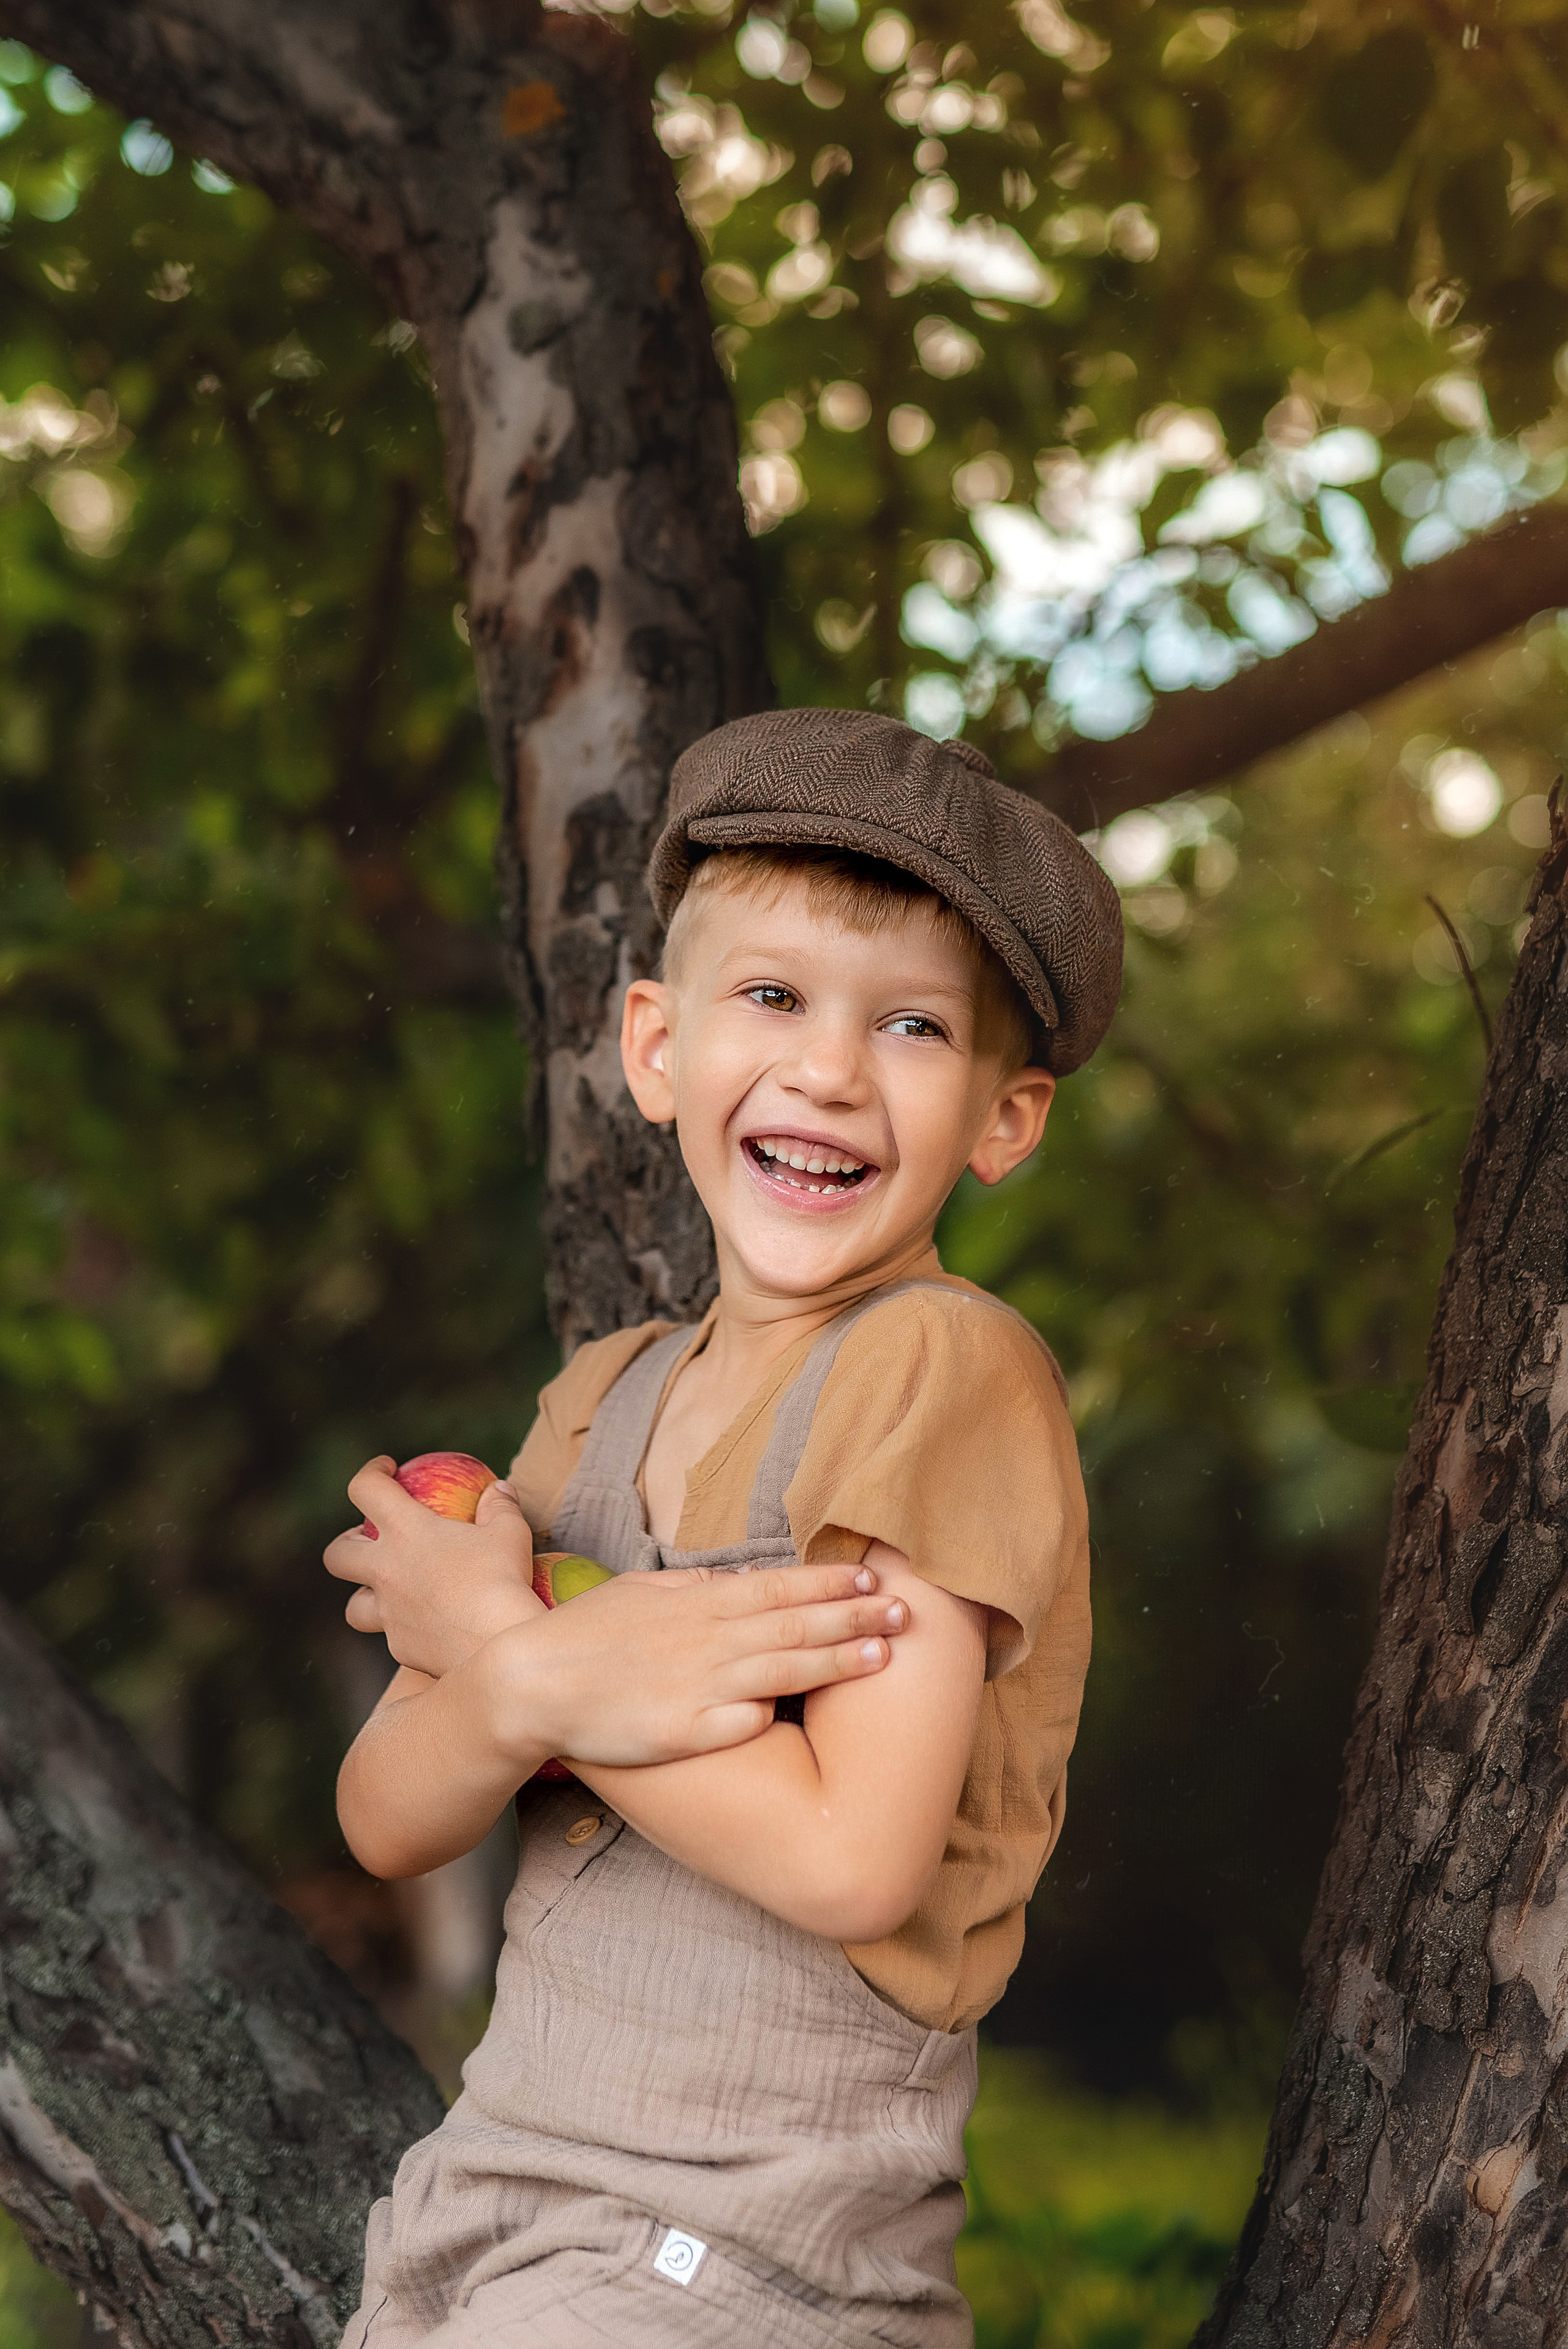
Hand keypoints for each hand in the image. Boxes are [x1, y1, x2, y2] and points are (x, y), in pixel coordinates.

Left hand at [325, 1458, 538, 1677]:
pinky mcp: (401, 1647)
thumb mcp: (510, 1533)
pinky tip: (433, 1626)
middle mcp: (386, 1572)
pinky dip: (406, 1627)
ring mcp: (390, 1614)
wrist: (498, 1645)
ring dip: (366, 1596)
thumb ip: (500, 1507)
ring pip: (354, 1607)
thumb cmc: (503, 1580)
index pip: (367, 1490)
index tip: (386, 1470)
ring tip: (390, 1592)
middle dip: (347, 1543)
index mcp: (407, 1532)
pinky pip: (394, 1636)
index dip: (371, 1473)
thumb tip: (499, 1490)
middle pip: (337, 1554)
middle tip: (370, 1540)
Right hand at [481, 1560, 909, 1769]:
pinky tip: (804, 1711)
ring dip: (835, 1661)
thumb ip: (698, 1588)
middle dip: (853, 1617)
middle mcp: (704, 1640)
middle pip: (792, 1624)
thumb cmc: (587, 1636)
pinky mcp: (680, 1731)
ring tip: (885, 1655)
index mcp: (697, 1604)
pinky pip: (735, 1722)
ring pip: (780, 1669)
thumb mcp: (643, 1594)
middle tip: (905, 1610)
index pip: (778, 1588)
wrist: (530, 1683)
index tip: (873, 1579)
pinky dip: (767, 1712)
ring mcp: (695, 1686)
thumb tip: (745, 1578)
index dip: (829, 1584)